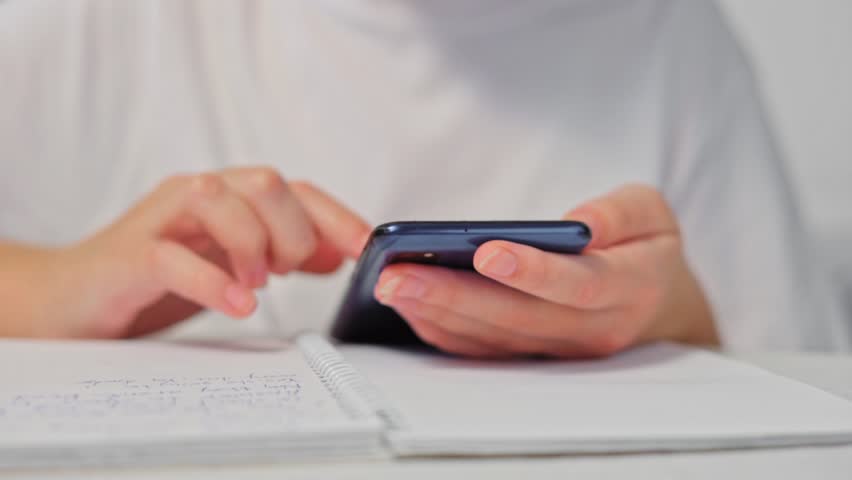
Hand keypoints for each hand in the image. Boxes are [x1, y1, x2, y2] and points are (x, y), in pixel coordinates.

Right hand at [41, 167, 368, 337]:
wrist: (71, 299)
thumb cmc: (155, 278)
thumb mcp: (231, 265)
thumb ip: (281, 253)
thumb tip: (335, 251)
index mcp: (228, 198)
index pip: (295, 190)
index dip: (336, 217)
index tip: (365, 250)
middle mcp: (196, 196)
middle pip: (265, 183)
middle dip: (293, 231)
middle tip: (287, 272)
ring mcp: (160, 220)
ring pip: (219, 198)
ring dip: (253, 243)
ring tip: (257, 285)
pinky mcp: (129, 255)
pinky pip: (174, 257)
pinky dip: (214, 282)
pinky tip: (239, 304)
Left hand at [375, 184, 717, 357]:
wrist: (654, 302)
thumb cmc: (643, 247)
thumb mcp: (652, 213)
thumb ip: (622, 213)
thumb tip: (582, 224)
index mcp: (630, 288)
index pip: (580, 284)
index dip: (532, 271)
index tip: (485, 251)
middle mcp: (593, 329)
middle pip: (519, 319)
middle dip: (455, 296)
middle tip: (400, 274)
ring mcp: (559, 351)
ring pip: (493, 340)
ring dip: (438, 314)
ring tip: (389, 284)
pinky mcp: (531, 356)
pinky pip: (482, 350)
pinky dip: (441, 330)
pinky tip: (406, 304)